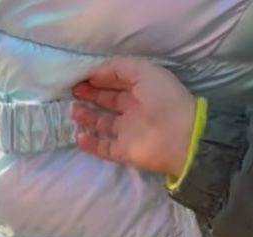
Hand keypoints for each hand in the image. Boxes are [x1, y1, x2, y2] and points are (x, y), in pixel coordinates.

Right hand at [72, 58, 197, 175]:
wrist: (179, 137)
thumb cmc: (163, 98)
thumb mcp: (142, 71)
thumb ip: (117, 67)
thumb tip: (94, 73)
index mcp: (141, 90)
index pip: (115, 83)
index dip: (98, 78)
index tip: (79, 76)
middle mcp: (134, 110)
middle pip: (107, 102)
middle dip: (90, 95)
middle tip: (72, 91)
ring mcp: (129, 132)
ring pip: (103, 124)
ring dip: (87, 117)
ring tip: (73, 110)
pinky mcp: (125, 152)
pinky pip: (104, 148)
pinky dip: (91, 143)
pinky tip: (79, 135)